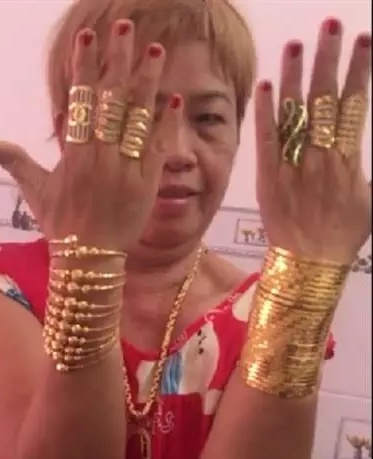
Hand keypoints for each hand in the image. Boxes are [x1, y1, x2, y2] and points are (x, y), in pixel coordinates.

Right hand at [0, 21, 180, 249]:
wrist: (90, 260)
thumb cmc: (61, 225)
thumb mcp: (35, 191)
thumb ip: (14, 161)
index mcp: (74, 155)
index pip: (80, 102)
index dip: (84, 68)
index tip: (87, 39)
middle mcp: (101, 157)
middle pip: (112, 99)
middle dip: (118, 60)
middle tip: (124, 28)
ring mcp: (126, 169)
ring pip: (139, 117)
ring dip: (147, 80)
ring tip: (156, 49)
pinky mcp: (147, 183)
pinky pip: (158, 146)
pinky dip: (165, 122)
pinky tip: (172, 96)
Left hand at [255, 20, 370, 263]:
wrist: (309, 265)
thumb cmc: (345, 236)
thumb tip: (369, 158)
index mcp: (348, 159)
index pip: (355, 103)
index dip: (359, 69)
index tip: (363, 39)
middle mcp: (320, 157)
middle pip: (324, 97)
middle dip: (328, 58)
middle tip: (329, 25)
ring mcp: (293, 166)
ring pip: (292, 112)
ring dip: (294, 75)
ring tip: (295, 44)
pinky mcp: (268, 177)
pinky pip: (266, 139)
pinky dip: (265, 112)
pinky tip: (265, 85)